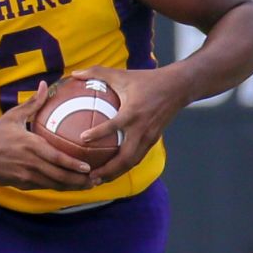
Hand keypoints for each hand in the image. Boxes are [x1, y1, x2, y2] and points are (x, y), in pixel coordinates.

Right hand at [0, 83, 96, 191]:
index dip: (74, 165)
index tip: (89, 166)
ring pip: (54, 185)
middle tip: (96, 179)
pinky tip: (68, 185)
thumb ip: (32, 103)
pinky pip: (43, 187)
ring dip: (72, 187)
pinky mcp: (21, 184)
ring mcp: (25, 177)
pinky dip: (57, 187)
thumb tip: (45, 85)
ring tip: (88, 185)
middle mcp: (30, 164)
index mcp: (30, 146)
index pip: (57, 158)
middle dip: (80, 180)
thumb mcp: (13, 116)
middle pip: (60, 177)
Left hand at [71, 65, 188, 183]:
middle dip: (108, 170)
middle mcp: (141, 129)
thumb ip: (97, 72)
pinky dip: (124, 166)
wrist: (178, 88)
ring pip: (132, 162)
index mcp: (133, 112)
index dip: (98, 133)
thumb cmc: (148, 80)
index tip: (82, 139)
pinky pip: (138, 157)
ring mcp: (149, 137)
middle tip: (90, 177)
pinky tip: (112, 170)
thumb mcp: (122, 74)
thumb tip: (75, 73)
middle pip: (125, 157)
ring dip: (115, 173)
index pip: (114, 126)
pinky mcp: (153, 140)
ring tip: (99, 180)